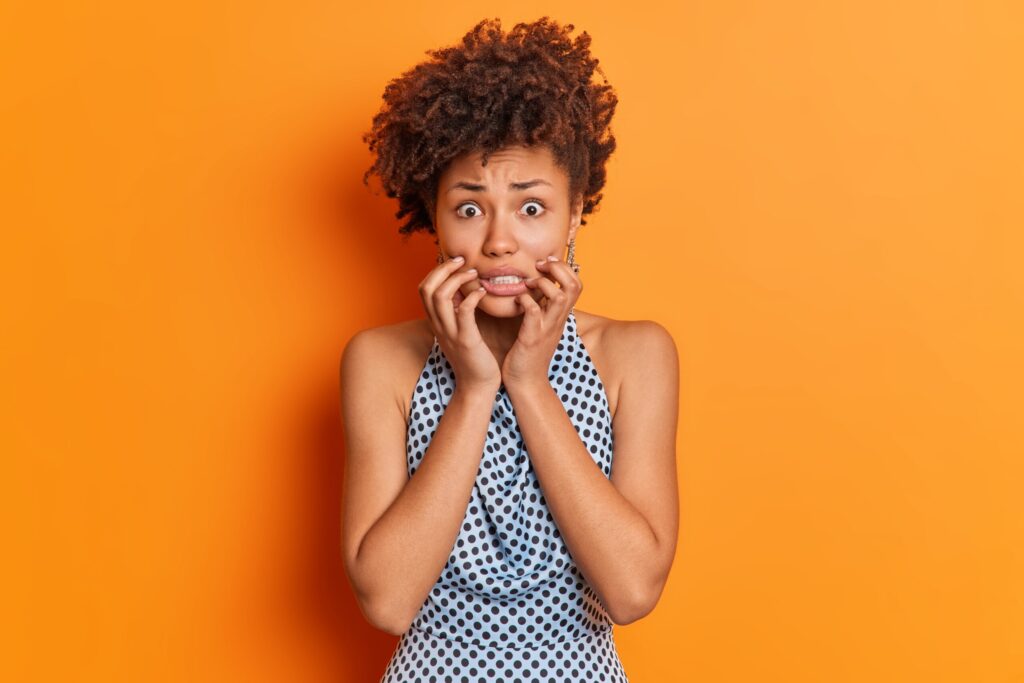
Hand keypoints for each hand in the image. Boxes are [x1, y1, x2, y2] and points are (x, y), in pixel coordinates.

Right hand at [419, 256, 500, 391]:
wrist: (478, 386)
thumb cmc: (473, 357)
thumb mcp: (459, 331)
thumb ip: (456, 312)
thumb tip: (462, 290)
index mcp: (436, 322)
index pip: (423, 288)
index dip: (436, 271)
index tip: (455, 263)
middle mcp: (439, 325)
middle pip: (427, 288)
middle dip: (443, 269)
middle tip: (462, 261)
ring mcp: (450, 332)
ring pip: (440, 296)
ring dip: (457, 279)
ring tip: (473, 273)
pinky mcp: (466, 340)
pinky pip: (464, 311)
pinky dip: (472, 296)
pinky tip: (482, 292)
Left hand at [502, 255, 582, 386]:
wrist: (526, 383)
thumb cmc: (529, 353)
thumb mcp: (542, 326)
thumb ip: (543, 308)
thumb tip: (537, 288)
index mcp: (560, 316)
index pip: (577, 284)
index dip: (564, 268)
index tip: (546, 264)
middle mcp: (558, 320)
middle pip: (574, 286)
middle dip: (558, 269)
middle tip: (540, 266)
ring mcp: (547, 329)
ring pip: (560, 297)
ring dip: (543, 283)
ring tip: (527, 283)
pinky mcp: (531, 338)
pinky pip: (533, 312)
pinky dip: (524, 301)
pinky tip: (515, 301)